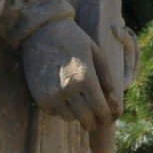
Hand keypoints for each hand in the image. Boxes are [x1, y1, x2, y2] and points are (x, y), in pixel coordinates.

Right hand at [21, 17, 119, 131]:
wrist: (41, 30)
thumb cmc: (73, 39)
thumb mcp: (95, 53)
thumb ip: (106, 77)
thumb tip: (113, 100)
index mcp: (86, 78)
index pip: (100, 110)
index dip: (106, 117)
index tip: (107, 118)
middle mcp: (68, 89)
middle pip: (86, 119)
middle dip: (93, 122)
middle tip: (95, 120)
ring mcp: (52, 95)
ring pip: (69, 118)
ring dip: (76, 115)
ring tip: (78, 105)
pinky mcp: (39, 97)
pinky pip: (54, 112)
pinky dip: (61, 109)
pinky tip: (63, 98)